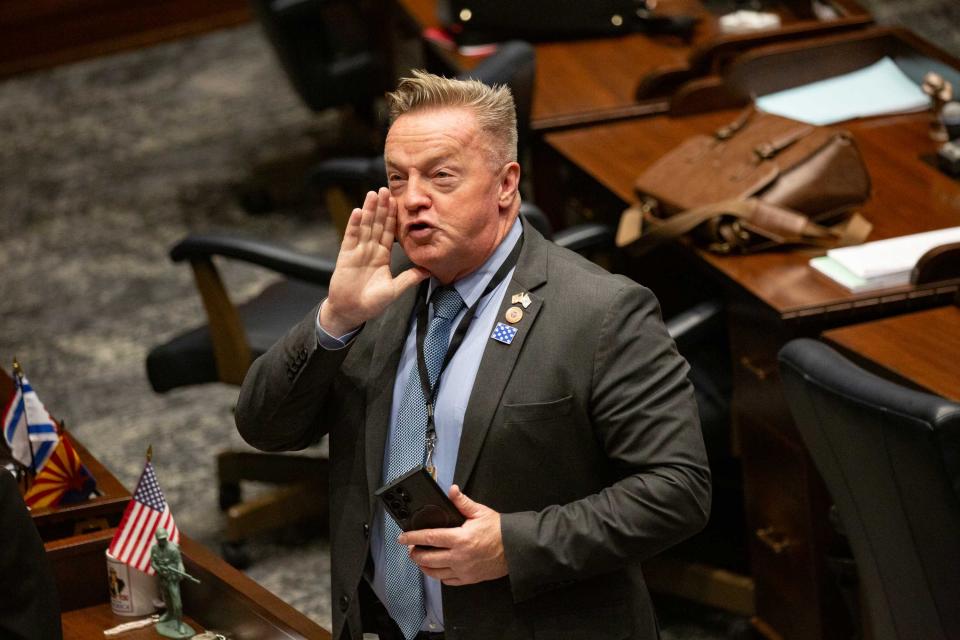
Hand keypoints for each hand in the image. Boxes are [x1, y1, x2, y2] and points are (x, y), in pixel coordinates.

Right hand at [320, 188, 428, 335]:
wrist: (351, 312)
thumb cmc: (372, 302)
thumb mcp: (395, 289)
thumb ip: (410, 278)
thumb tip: (430, 271)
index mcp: (382, 256)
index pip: (389, 232)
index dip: (393, 217)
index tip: (397, 201)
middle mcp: (370, 250)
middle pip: (377, 224)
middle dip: (382, 207)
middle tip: (386, 189)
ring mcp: (357, 251)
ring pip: (365, 226)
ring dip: (369, 210)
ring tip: (373, 194)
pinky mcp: (346, 256)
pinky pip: (351, 237)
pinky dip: (355, 224)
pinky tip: (359, 211)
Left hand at [398, 485, 507, 585]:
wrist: (515, 549)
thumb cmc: (499, 531)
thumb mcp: (481, 512)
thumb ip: (463, 502)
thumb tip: (452, 490)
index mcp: (460, 538)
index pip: (429, 538)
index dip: (413, 537)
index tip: (403, 537)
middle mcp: (459, 557)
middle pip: (427, 558)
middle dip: (415, 553)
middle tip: (410, 548)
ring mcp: (463, 570)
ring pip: (434, 572)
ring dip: (423, 565)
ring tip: (420, 558)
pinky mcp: (468, 579)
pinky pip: (447, 580)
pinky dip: (438, 575)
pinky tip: (436, 568)